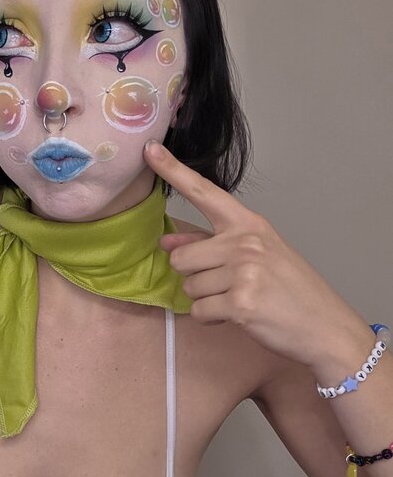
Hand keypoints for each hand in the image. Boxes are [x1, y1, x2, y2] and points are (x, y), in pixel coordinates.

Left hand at [143, 140, 365, 367]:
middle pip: (181, 258)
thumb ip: (210, 245)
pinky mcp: (240, 303)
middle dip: (195, 278)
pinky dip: (212, 319)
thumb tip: (167, 243)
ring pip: (189, 287)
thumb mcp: (257, 257)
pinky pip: (198, 311)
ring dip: (206, 301)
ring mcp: (244, 271)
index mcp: (250, 224)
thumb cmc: (291, 291)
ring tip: (238, 300)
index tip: (151, 150)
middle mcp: (245, 242)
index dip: (174, 171)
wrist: (325, 326)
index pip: (204, 192)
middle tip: (228, 287)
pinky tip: (238, 316)